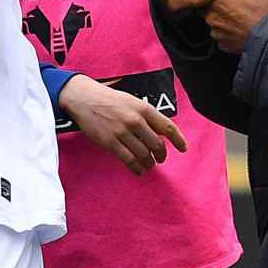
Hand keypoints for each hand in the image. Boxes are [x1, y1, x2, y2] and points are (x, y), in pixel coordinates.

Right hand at [61, 75, 182, 174]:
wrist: (84, 98)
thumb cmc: (109, 100)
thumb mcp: (133, 101)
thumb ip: (147, 115)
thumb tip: (160, 132)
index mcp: (143, 108)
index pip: (167, 127)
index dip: (178, 140)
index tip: (183, 148)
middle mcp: (135, 120)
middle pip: (157, 144)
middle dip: (161, 155)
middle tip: (160, 159)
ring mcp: (122, 132)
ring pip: (144, 154)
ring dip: (149, 163)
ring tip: (149, 165)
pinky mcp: (110, 142)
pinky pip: (129, 160)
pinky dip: (137, 168)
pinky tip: (139, 170)